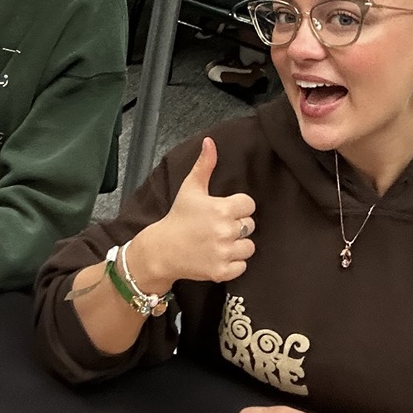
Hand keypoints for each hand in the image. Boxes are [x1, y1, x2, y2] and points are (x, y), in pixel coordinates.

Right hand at [133, 138, 256, 285]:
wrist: (162, 250)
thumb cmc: (178, 217)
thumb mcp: (190, 188)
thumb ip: (204, 165)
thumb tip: (210, 141)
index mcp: (221, 208)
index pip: (249, 205)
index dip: (237, 207)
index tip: (222, 211)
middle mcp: (224, 230)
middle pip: (250, 225)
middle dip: (236, 226)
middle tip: (216, 227)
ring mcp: (223, 252)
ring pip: (249, 247)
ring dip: (236, 245)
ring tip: (218, 242)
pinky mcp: (222, 271)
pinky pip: (242, 266)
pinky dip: (233, 264)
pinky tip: (217, 256)